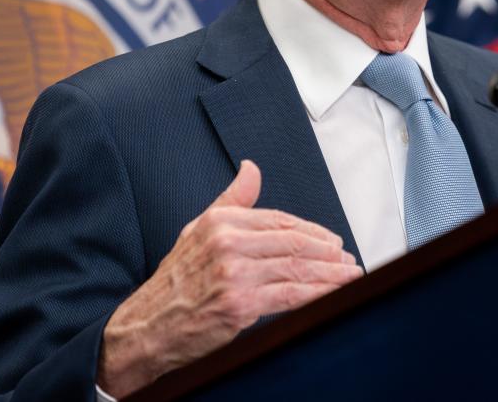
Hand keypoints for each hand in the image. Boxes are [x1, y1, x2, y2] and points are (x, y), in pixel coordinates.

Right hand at [97, 161, 362, 396]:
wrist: (147, 328)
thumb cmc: (175, 283)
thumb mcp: (198, 231)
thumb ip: (232, 201)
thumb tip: (251, 169)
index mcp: (221, 222)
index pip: (280, 219)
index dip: (312, 230)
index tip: (331, 241)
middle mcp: (228, 243)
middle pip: (294, 242)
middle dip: (328, 251)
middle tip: (348, 258)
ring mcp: (235, 273)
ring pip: (297, 268)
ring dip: (331, 273)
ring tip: (351, 275)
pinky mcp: (241, 303)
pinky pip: (291, 295)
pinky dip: (318, 294)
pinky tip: (334, 294)